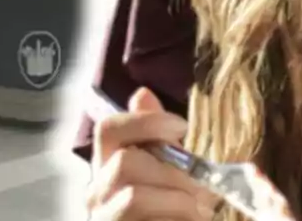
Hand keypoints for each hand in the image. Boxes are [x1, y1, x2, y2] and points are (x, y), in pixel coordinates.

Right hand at [87, 88, 218, 219]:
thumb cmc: (168, 212)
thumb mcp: (167, 173)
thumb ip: (157, 140)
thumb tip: (143, 93)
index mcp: (107, 166)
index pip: (109, 129)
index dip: (145, 121)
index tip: (182, 127)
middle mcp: (97, 193)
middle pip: (125, 163)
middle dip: (173, 173)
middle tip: (204, 187)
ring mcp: (104, 219)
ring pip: (134, 197)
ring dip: (178, 202)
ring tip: (202, 212)